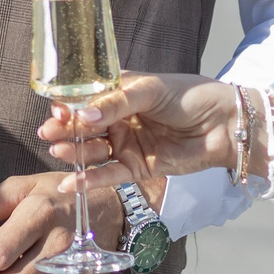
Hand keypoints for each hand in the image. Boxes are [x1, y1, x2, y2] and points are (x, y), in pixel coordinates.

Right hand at [40, 73, 243, 187]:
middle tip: (48, 133)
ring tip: (59, 151)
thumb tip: (84, 113)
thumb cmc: (190, 97)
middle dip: (65, 130)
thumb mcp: (151, 90)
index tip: (56, 110)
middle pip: (84, 127)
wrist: (225, 125)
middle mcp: (118, 119)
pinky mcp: (137, 168)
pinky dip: (89, 180)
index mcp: (119, 93)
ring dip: (74, 152)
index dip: (68, 105)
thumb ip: (117, 102)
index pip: (85, 99)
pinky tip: (71, 183)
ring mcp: (126, 144)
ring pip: (93, 151)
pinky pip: (108, 175)